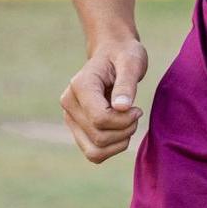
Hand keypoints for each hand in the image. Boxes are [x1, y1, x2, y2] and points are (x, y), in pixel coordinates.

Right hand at [60, 38, 147, 163]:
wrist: (112, 54)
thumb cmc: (124, 56)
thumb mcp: (132, 62)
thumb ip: (126, 84)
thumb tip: (121, 108)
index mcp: (80, 85)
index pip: (100, 119)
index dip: (124, 121)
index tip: (137, 109)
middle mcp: (69, 103)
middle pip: (98, 137)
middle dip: (124, 131)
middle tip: (136, 113)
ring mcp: (70, 118)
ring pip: (94, 152)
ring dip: (118, 143)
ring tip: (129, 123)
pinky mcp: (77, 129)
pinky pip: (94, 154)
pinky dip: (112, 149)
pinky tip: (122, 131)